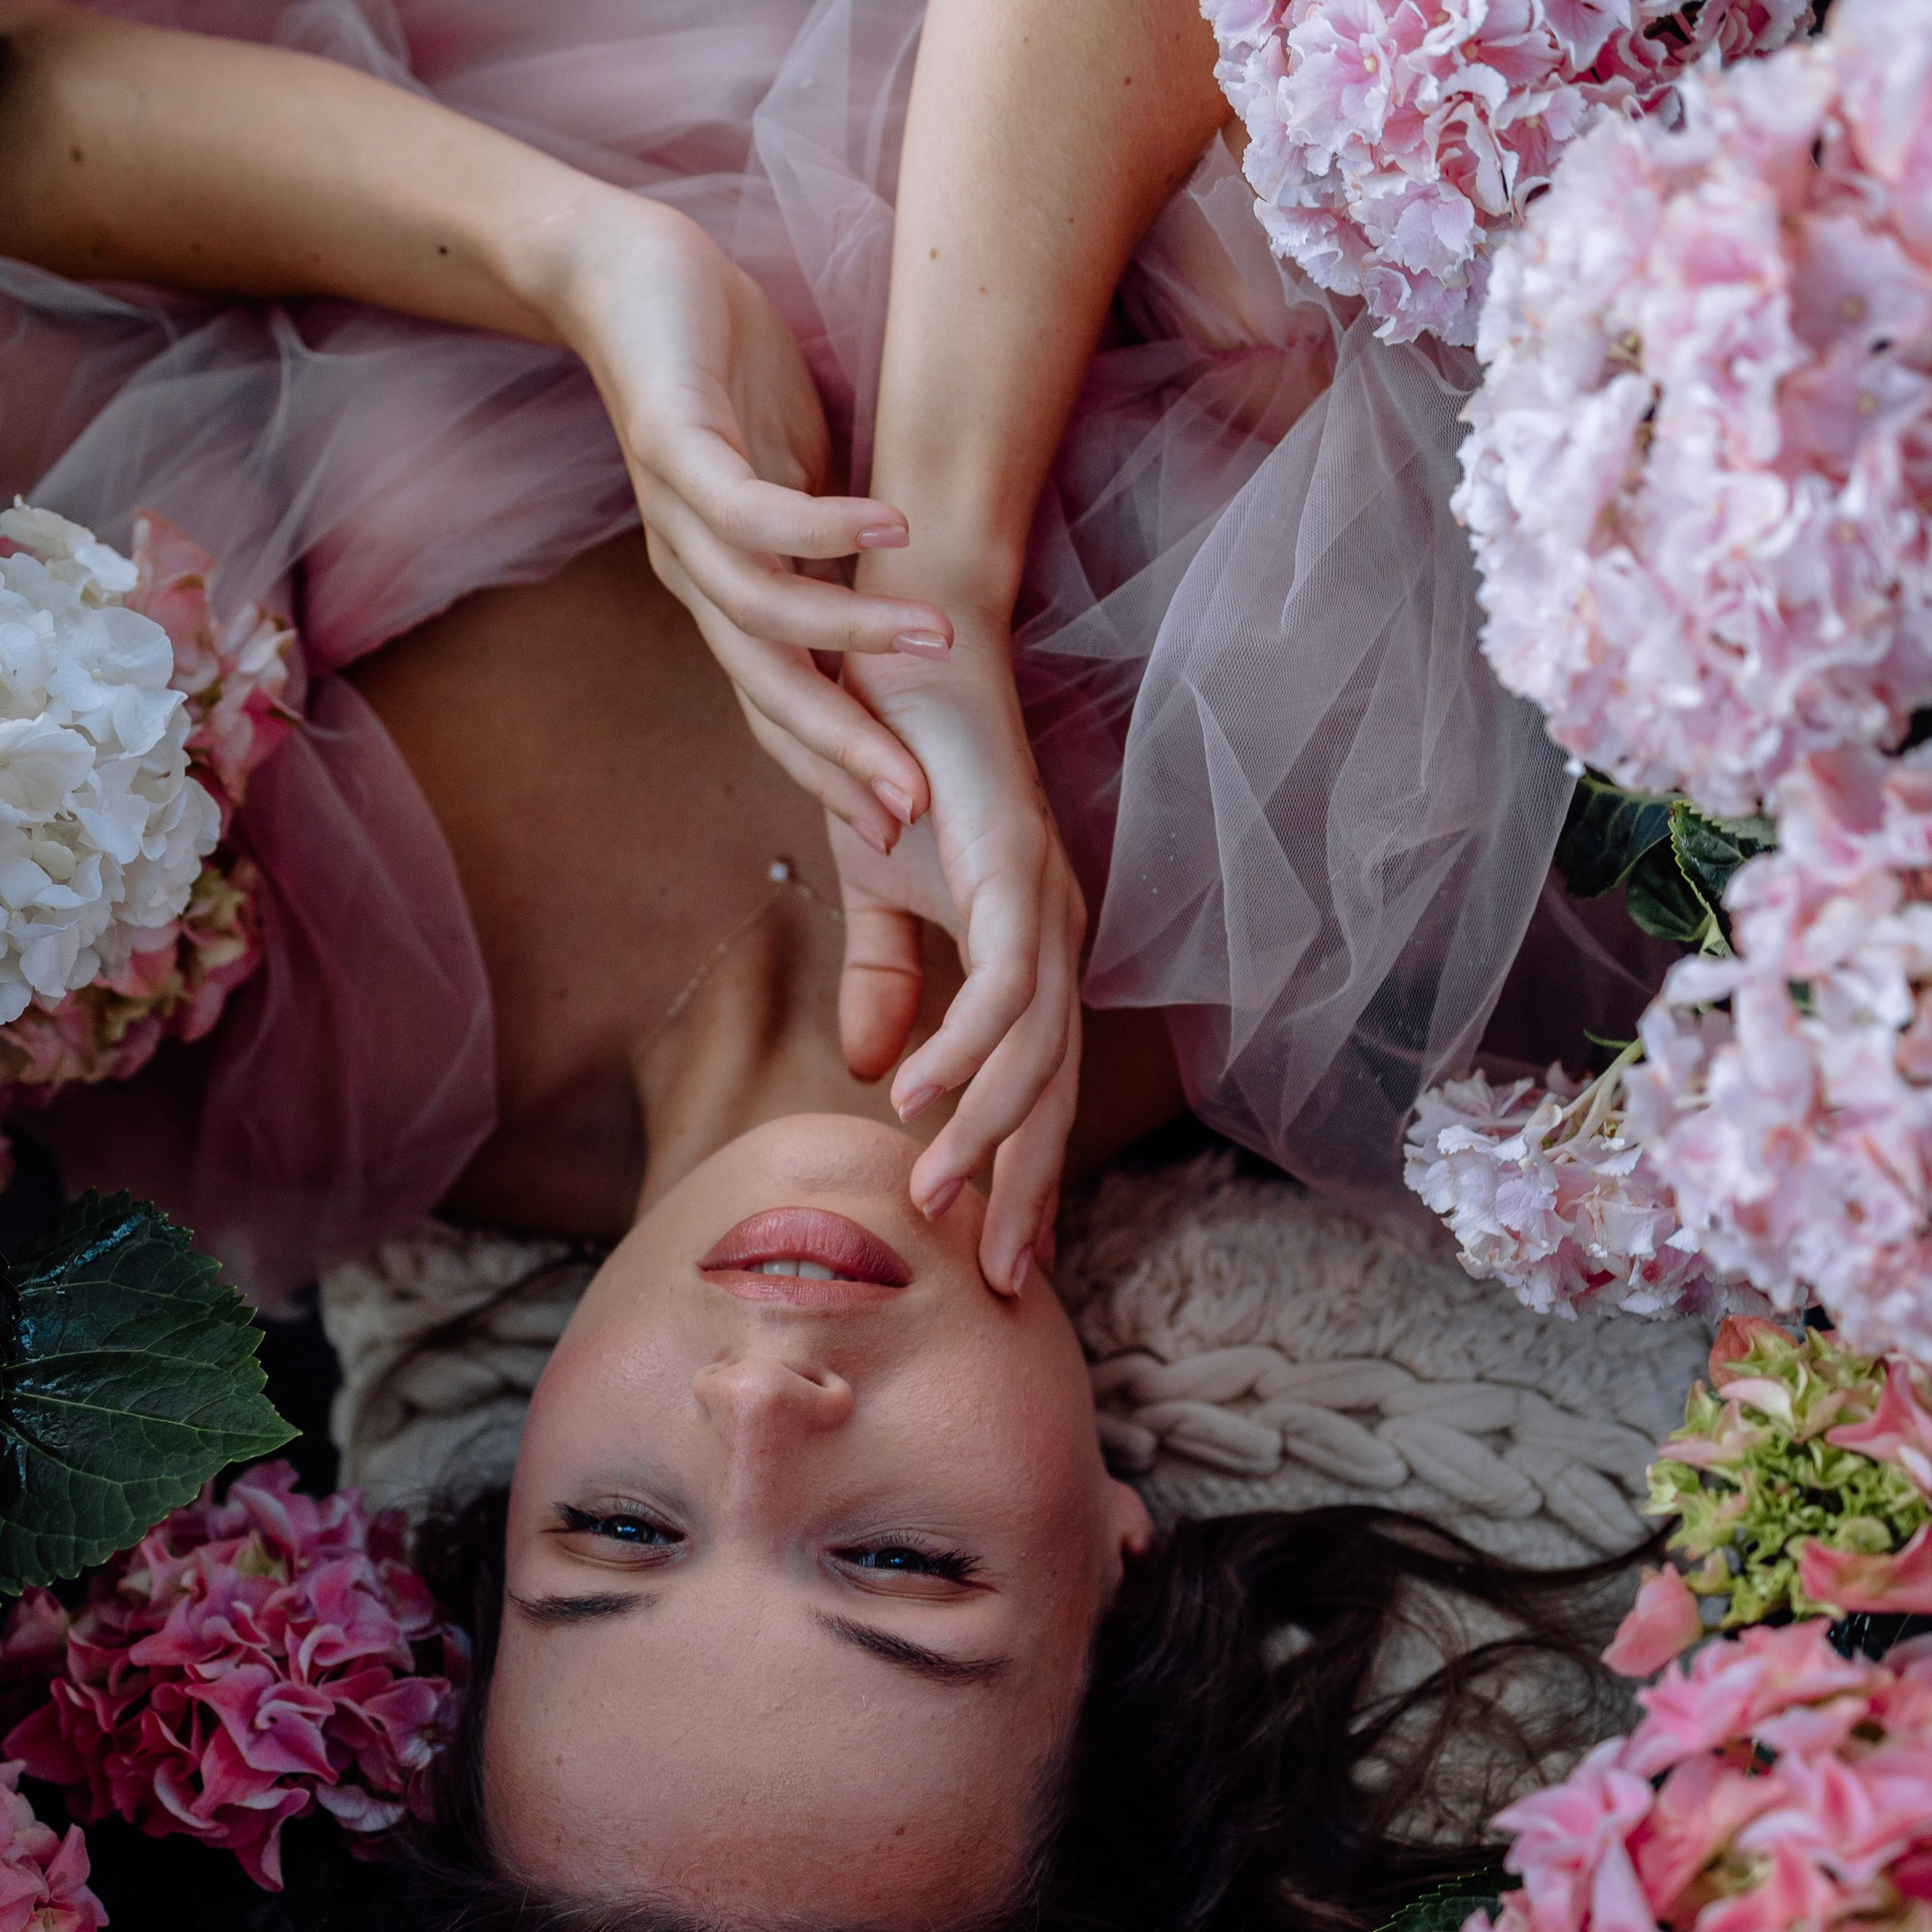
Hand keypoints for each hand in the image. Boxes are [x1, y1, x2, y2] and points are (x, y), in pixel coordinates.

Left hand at [551, 199, 954, 850]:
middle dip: (841, 750)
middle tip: (913, 802)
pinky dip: (822, 527)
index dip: (833, 767)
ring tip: (938, 644)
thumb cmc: (726, 378)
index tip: (902, 824)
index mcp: (724, 590)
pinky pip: (750, 509)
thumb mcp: (800, 481)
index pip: (777, 704)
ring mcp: (677, 513)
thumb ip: (838, 555)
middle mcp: (693, 571)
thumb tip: (907, 603)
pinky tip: (889, 530)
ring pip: (763, 610)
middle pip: (767, 689)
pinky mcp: (674, 443)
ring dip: (852, 637)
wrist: (627, 273)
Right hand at [825, 634, 1083, 1292]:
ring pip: (1034, 1051)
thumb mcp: (875, 895)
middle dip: (1026, 1188)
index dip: (1025, 1175)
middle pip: (1055, 1091)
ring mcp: (1040, 901)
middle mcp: (1053, 936)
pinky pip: (1001, 982)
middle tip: (995, 1279)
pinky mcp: (1011, 865)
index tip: (1002, 1261)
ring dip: (985, 1131)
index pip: (1038, 1088)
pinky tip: (919, 1094)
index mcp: (1027, 952)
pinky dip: (965, 1044)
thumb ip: (886, 981)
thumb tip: (881, 1074)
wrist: (895, 652)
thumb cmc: (892, 764)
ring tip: (930, 1195)